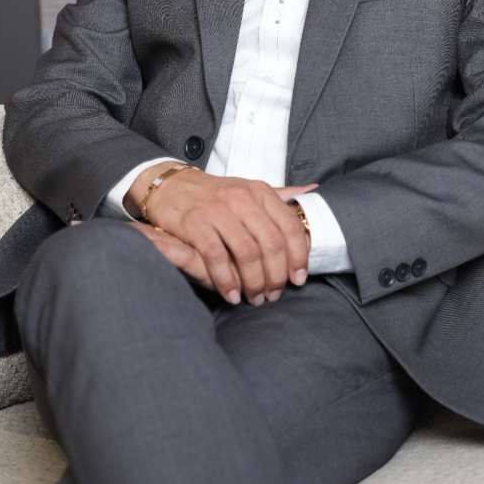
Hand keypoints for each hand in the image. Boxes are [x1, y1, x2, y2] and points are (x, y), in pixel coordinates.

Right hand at [126, 166, 314, 305]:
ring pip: (247, 254)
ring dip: (254, 283)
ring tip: (254, 298)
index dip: (299, 257)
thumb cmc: (215, 194)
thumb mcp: (249, 189)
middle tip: (274, 295)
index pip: (290, 226)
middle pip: (272, 244)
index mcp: (260, 191)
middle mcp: (242, 198)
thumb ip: (281, 194)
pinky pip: (217, 258)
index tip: (298, 279)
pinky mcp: (195, 224)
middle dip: (276, 276)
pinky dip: (226, 281)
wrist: (170, 186)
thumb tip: (313, 191)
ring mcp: (218, 210)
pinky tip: (231, 295)